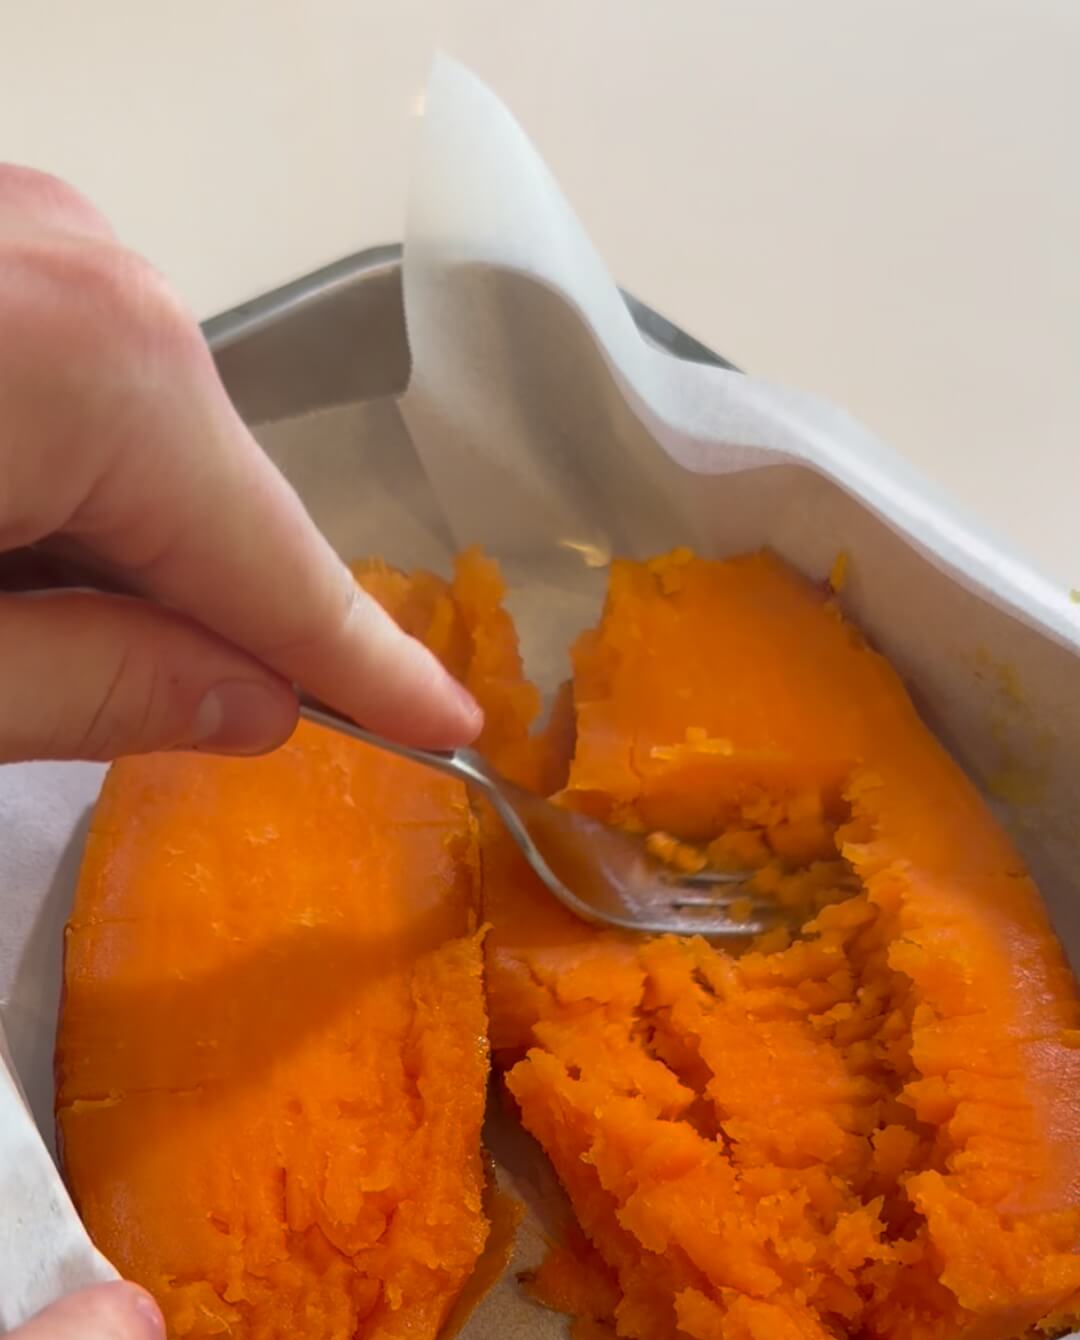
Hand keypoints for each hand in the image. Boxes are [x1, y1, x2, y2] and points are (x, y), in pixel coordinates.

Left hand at [0, 165, 480, 761]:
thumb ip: (91, 689)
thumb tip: (245, 704)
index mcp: (98, 371)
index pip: (277, 570)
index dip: (366, 668)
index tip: (451, 723)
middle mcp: (84, 267)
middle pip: (203, 495)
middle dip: (186, 607)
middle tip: (134, 700)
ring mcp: (24, 230)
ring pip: (132, 437)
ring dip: (101, 537)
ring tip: (8, 597)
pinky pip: (71, 375)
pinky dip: (49, 468)